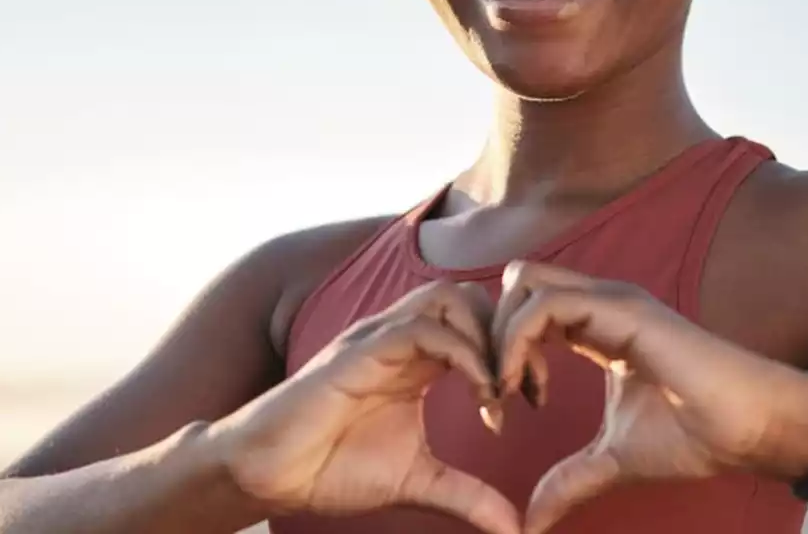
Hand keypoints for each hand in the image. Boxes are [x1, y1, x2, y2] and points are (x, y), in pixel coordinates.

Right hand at [209, 281, 517, 533]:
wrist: (270, 475)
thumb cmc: (332, 468)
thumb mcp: (419, 482)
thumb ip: (469, 497)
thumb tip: (515, 529)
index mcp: (417, 359)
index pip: (482, 323)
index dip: (518, 353)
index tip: (537, 400)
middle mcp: (400, 339)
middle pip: (473, 296)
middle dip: (512, 335)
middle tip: (530, 390)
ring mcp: (379, 340)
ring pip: (450, 298)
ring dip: (488, 338)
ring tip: (502, 391)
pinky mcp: (360, 352)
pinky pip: (423, 329)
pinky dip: (464, 355)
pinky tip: (481, 395)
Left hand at [492, 261, 807, 533]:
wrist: (747, 429)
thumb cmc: (694, 435)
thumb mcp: (612, 460)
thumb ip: (568, 480)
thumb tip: (530, 523)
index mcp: (596, 325)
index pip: (526, 309)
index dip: (501, 351)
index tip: (503, 406)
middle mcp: (599, 302)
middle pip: (515, 283)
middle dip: (489, 331)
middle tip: (495, 391)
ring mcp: (610, 299)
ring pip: (522, 283)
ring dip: (499, 336)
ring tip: (505, 391)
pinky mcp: (621, 308)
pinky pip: (546, 305)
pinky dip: (518, 342)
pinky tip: (525, 388)